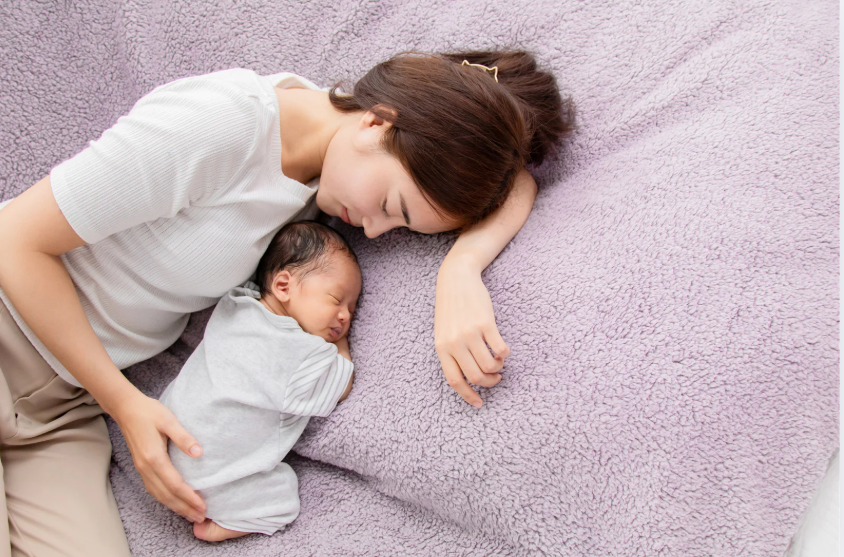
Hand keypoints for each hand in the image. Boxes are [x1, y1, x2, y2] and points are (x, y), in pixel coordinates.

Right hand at [112, 391, 206, 521]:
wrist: (126, 409)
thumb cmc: (149, 412)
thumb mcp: (168, 420)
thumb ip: (183, 437)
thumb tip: (199, 453)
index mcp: (154, 457)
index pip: (174, 484)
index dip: (189, 498)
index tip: (202, 506)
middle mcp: (146, 467)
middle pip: (166, 495)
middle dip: (184, 508)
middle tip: (201, 517)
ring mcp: (142, 468)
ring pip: (158, 495)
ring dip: (174, 507)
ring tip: (190, 514)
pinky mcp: (141, 467)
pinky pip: (153, 489)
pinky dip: (165, 499)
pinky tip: (173, 502)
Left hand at [434, 258, 509, 407]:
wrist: (456, 279)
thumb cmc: (450, 308)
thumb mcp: (443, 332)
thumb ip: (450, 353)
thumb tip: (466, 377)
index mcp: (441, 348)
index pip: (454, 380)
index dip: (468, 395)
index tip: (479, 404)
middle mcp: (455, 342)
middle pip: (475, 376)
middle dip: (489, 383)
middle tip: (496, 379)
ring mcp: (470, 333)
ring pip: (490, 365)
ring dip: (498, 368)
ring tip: (499, 363)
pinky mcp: (485, 323)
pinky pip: (500, 349)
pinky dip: (505, 354)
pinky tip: (503, 351)